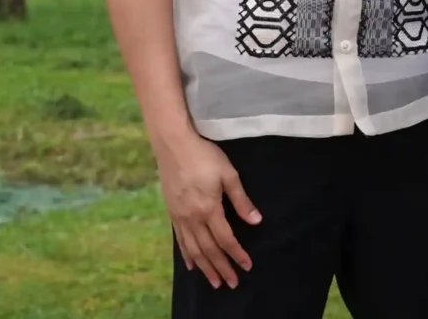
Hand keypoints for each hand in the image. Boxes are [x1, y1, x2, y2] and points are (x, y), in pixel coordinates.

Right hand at [155, 128, 258, 288]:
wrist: (173, 144)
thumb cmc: (204, 155)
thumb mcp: (228, 174)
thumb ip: (241, 200)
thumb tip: (255, 221)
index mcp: (209, 208)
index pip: (226, 239)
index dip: (237, 254)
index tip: (246, 266)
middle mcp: (192, 217)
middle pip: (209, 249)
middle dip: (221, 268)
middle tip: (231, 283)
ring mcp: (179, 216)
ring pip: (194, 249)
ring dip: (205, 267)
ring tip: (214, 282)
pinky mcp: (171, 212)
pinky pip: (180, 239)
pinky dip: (187, 254)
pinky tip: (192, 265)